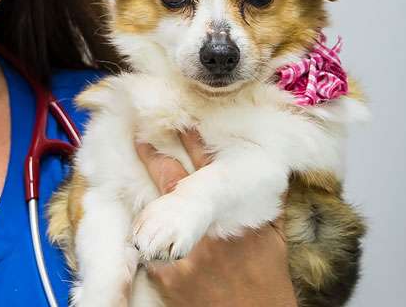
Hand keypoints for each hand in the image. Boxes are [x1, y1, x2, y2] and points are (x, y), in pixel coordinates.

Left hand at [134, 131, 296, 306]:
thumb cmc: (267, 282)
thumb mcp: (273, 239)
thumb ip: (265, 204)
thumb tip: (268, 171)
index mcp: (234, 215)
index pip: (209, 168)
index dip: (193, 142)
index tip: (182, 123)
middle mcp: (207, 230)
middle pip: (173, 182)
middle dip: (155, 158)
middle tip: (141, 138)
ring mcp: (183, 252)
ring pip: (154, 213)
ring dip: (144, 195)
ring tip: (132, 177)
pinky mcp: (165, 274)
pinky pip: (147, 246)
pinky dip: (145, 237)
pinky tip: (139, 226)